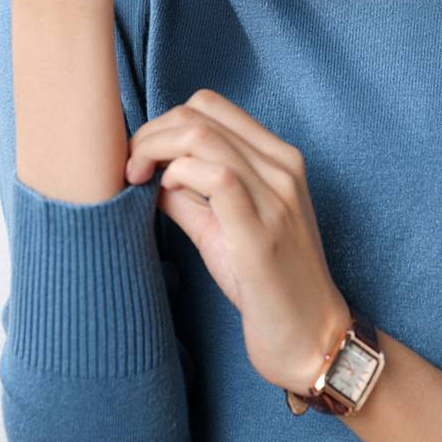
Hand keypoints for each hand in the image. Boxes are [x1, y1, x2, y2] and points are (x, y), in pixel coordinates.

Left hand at [125, 89, 351, 394]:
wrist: (310, 336)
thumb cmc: (267, 285)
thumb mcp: (224, 229)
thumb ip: (190, 196)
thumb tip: (147, 174)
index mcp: (278, 159)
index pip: (211, 105)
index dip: (163, 121)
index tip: (141, 155)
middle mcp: (282, 168)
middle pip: (199, 112)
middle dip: (150, 132)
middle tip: (130, 168)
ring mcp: (277, 197)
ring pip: (202, 136)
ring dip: (155, 150)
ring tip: (137, 179)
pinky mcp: (262, 232)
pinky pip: (216, 176)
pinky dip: (177, 176)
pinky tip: (165, 196)